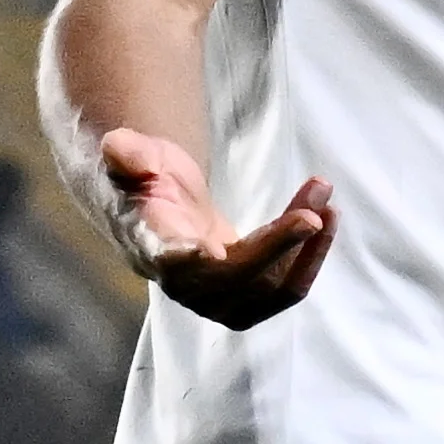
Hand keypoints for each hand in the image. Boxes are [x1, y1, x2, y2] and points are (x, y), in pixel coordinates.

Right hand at [98, 128, 338, 327]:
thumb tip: (117, 145)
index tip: (217, 251)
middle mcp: (188, 284)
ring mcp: (220, 298)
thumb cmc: (146, 181)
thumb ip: (130, 154)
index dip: (198, 263)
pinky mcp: (248, 294)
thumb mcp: (136, 158)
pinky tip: (325, 214)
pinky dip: (311, 253)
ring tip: (326, 199)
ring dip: (308, 249)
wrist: (159, 211)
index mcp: (156, 250)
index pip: (177, 264)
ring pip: (272, 288)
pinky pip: (286, 285)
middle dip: (280, 244)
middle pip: (239, 281)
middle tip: (317, 206)